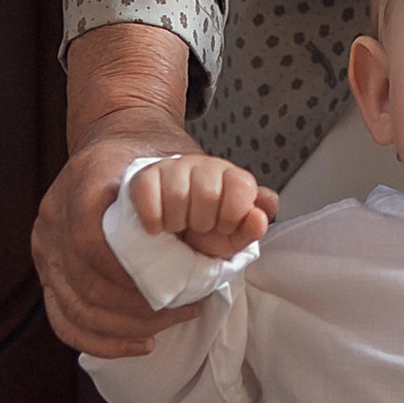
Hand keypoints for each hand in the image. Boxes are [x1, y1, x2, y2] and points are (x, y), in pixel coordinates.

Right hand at [33, 22, 198, 358]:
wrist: (118, 139)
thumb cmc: (157, 156)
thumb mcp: (193, 162)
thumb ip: (231, 187)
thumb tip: (268, 211)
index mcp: (89, 182)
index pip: (95, 245)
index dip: (134, 279)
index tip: (182, 291)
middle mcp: (56, 213)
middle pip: (89, 285)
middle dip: (139, 310)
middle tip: (183, 311)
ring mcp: (44, 240)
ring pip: (76, 306)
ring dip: (125, 327)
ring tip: (164, 327)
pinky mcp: (45, 264)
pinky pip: (63, 316)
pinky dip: (100, 339)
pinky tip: (137, 343)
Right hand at [128, 152, 275, 261]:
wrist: (172, 225)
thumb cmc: (206, 229)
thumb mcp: (233, 237)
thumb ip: (252, 229)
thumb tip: (258, 218)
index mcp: (233, 178)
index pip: (242, 186)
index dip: (232, 214)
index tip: (223, 226)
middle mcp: (206, 165)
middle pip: (207, 193)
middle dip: (202, 222)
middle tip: (198, 227)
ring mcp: (174, 167)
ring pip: (176, 194)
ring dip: (177, 223)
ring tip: (179, 225)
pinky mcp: (145, 175)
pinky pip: (147, 193)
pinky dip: (152, 219)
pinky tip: (158, 226)